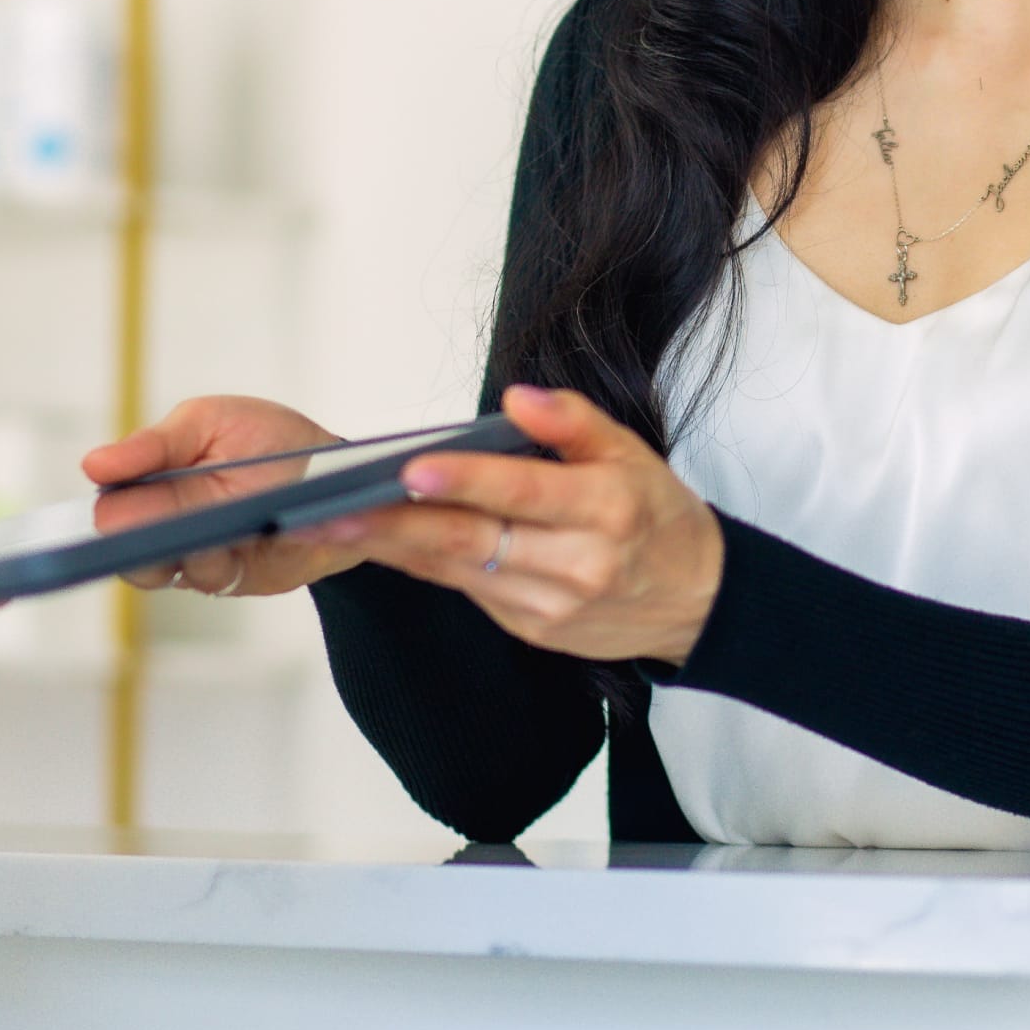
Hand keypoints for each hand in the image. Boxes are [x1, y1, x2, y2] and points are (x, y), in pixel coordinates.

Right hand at [81, 394, 365, 598]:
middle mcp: (166, 522)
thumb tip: (95, 464)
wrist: (340, 475)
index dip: (110, 509)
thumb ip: (157, 444)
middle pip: (125, 545)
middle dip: (140, 534)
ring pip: (162, 569)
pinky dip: (219, 563)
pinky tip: (240, 543)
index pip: (111, 503)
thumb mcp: (213, 421)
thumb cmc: (271, 440)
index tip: (114, 506)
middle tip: (163, 519)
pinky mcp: (230, 577)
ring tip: (214, 529)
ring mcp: (195, 553)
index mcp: (152, 479)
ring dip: (184, 549)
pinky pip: (209, 581)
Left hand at [304, 383, 725, 668]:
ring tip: (337, 523)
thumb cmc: (660, 516)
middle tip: (331, 509)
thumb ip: (574, 421)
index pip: (522, 491)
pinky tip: (390, 544)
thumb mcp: (634, 451)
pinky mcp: (534, 630)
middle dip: (396, 524)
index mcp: (606, 508)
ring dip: (396, 547)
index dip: (464, 480)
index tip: (409, 468)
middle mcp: (578, 562)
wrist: (698, 598)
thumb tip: (517, 399)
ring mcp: (552, 605)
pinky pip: (470, 592)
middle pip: (473, 540)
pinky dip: (428, 566)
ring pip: (461, 570)